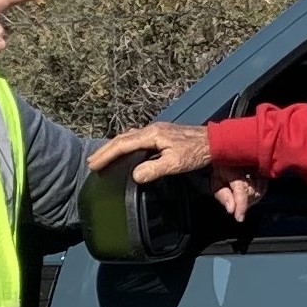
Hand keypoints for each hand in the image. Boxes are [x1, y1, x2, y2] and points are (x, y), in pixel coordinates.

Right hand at [88, 121, 211, 184]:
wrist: (215, 141)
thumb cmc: (197, 152)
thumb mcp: (175, 163)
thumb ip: (154, 169)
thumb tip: (135, 176)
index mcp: (152, 135)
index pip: (123, 144)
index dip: (107, 155)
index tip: (94, 165)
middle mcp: (151, 130)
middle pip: (122, 139)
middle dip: (106, 150)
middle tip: (92, 162)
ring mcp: (156, 131)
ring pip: (128, 137)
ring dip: (114, 147)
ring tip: (103, 157)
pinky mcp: (161, 135)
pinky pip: (136, 138)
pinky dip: (125, 145)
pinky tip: (124, 150)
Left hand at [212, 164, 266, 221]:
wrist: (228, 157)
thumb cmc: (221, 172)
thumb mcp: (216, 184)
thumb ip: (224, 197)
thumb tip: (231, 210)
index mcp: (233, 170)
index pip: (241, 191)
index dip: (241, 206)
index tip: (239, 218)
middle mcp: (247, 167)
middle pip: (251, 193)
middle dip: (244, 204)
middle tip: (237, 207)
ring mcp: (256, 167)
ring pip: (259, 191)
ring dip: (251, 200)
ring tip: (242, 199)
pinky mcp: (262, 169)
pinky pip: (264, 186)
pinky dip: (258, 193)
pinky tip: (250, 193)